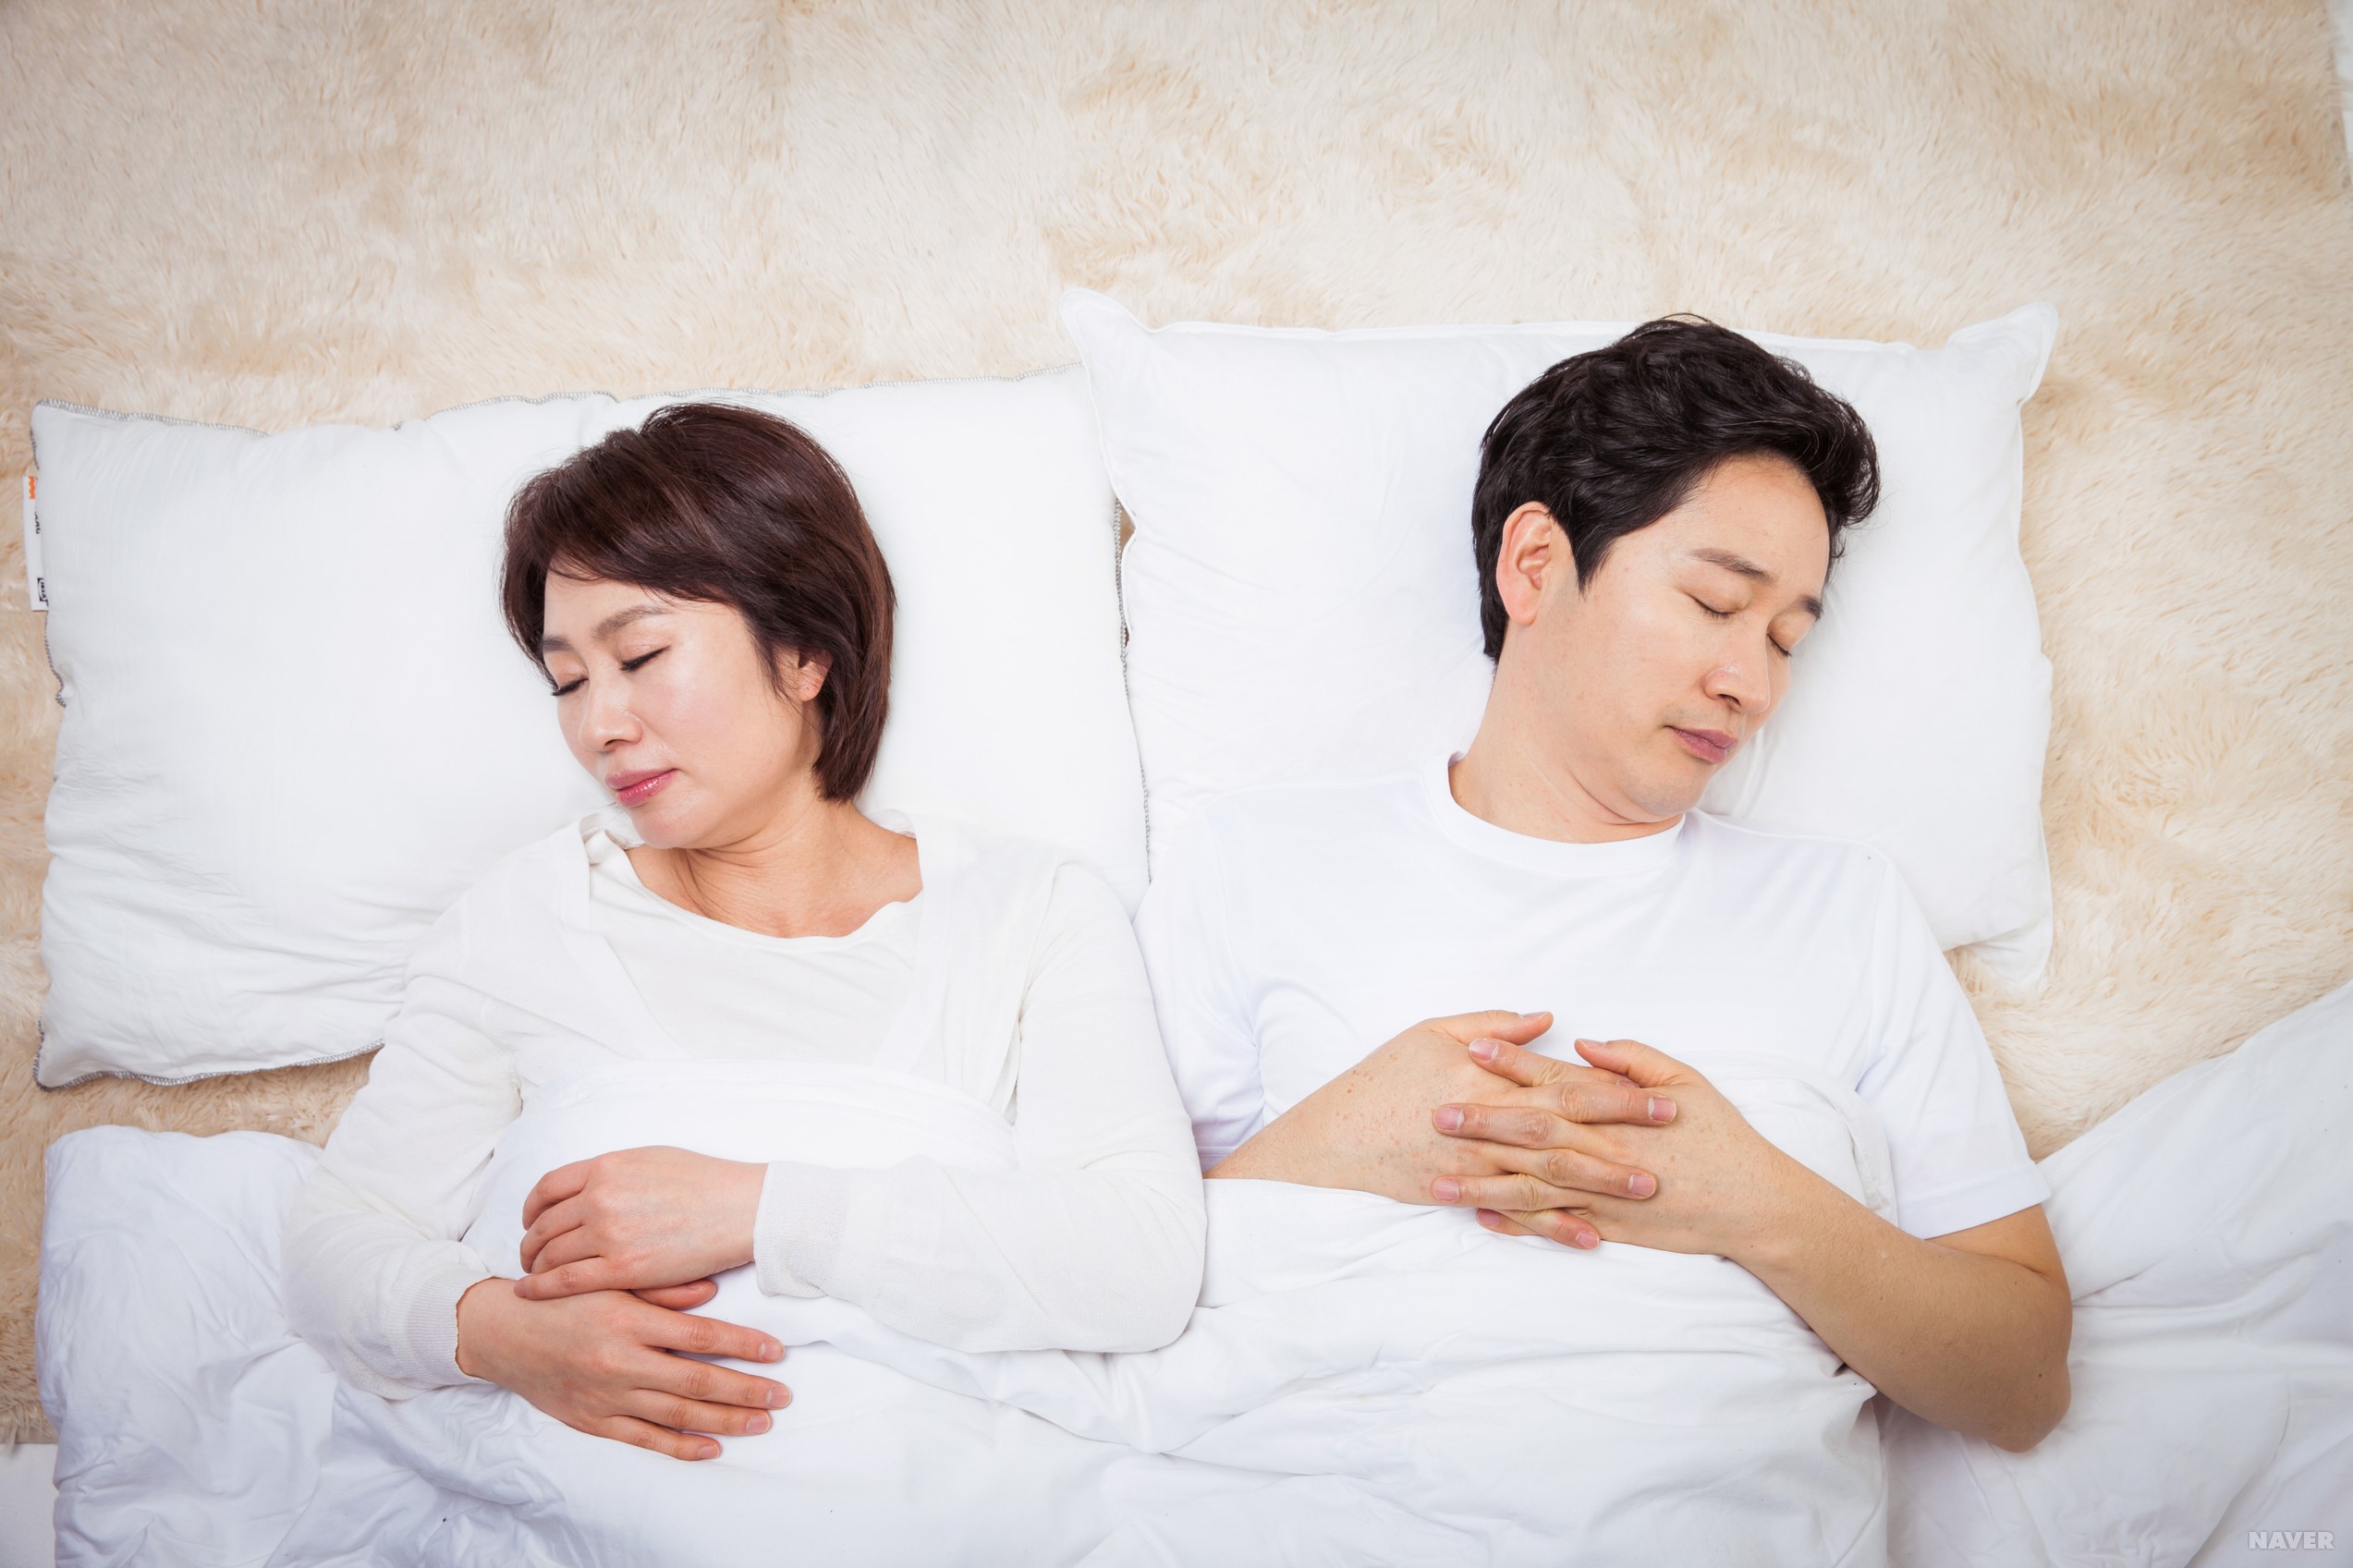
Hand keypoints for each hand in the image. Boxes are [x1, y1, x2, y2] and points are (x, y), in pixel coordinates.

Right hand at [455, 1276, 789, 1461]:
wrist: (504, 1334)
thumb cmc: (562, 1300)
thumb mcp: (609, 1282)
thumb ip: (661, 1288)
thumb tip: (712, 1290)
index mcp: (628, 1321)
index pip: (699, 1335)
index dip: (742, 1344)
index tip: (776, 1351)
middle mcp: (620, 1361)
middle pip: (696, 1380)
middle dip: (746, 1389)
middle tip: (783, 1395)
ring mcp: (607, 1395)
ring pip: (678, 1414)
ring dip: (725, 1419)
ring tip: (762, 1420)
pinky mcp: (594, 1420)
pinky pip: (645, 1439)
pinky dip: (681, 1445)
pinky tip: (713, 1446)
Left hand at [515, 1146, 764, 1300]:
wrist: (741, 1208)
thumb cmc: (705, 1182)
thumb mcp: (650, 1158)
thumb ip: (612, 1172)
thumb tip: (589, 1185)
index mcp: (606, 1167)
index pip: (547, 1188)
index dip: (531, 1208)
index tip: (531, 1221)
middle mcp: (600, 1197)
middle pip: (543, 1224)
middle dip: (530, 1242)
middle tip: (529, 1255)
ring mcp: (609, 1233)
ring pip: (550, 1254)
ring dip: (536, 1266)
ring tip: (534, 1276)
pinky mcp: (622, 1268)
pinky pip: (565, 1280)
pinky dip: (541, 1287)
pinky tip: (531, 1292)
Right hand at [1208, 1012, 1672, 1232]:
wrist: (1332, 1139)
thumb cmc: (1382, 1078)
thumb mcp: (1430, 1033)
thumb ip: (1491, 1026)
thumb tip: (1546, 1019)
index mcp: (1484, 1076)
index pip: (1562, 1082)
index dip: (1613, 1090)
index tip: (1658, 1096)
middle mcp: (1485, 1122)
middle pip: (1566, 1128)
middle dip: (1623, 1134)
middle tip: (1673, 1140)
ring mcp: (1475, 1164)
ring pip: (1549, 1175)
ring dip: (1601, 1183)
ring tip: (1649, 1188)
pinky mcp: (1463, 1196)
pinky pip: (1517, 1213)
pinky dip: (1554, 1225)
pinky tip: (1591, 1236)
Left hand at [1433, 1036, 1800, 1259]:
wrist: (1752, 1204)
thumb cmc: (1720, 1137)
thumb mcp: (1685, 1082)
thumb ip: (1633, 1061)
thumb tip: (1585, 1046)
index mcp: (1616, 1111)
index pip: (1554, 1081)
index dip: (1512, 1062)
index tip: (1473, 1047)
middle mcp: (1602, 1151)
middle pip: (1531, 1132)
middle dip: (1480, 1121)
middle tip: (1434, 1112)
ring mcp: (1601, 1194)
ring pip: (1531, 1186)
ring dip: (1482, 1181)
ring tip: (1436, 1179)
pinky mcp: (1607, 1227)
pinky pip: (1554, 1224)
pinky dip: (1517, 1223)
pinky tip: (1482, 1217)